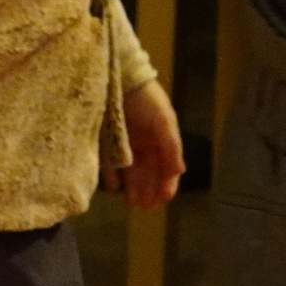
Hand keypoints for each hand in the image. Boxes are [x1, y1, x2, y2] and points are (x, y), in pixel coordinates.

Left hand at [104, 77, 185, 208]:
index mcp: (160, 140)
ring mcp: (124, 145)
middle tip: (146, 206)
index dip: (168, 183)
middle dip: (149, 190)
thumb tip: (180, 171)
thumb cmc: (146, 99)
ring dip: (133, 187)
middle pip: (148, 173)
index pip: (167, 166)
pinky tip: (115, 187)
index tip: (165, 198)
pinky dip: (112, 176)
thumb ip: (171, 146)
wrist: (118, 79)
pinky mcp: (105, 143)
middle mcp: (143, 145)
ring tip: (133, 203)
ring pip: (130, 172)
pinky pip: (109, 164)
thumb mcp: (164, 121)